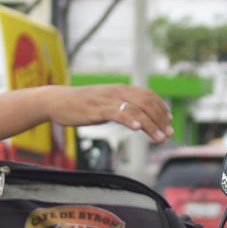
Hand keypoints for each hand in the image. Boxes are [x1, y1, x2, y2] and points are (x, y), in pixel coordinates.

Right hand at [47, 84, 172, 143]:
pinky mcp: (97, 109)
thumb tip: (136, 118)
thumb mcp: (105, 104)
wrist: (57, 101)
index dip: (161, 108)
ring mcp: (107, 100)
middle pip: (146, 102)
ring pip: (136, 109)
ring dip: (151, 124)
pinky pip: (117, 113)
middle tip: (169, 134)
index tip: (169, 121)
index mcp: (120, 89)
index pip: (148, 95)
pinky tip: (138, 128)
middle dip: (160, 119)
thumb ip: (120, 108)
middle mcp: (117, 91)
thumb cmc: (81, 105)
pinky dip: (130, 120)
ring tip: (159, 138)